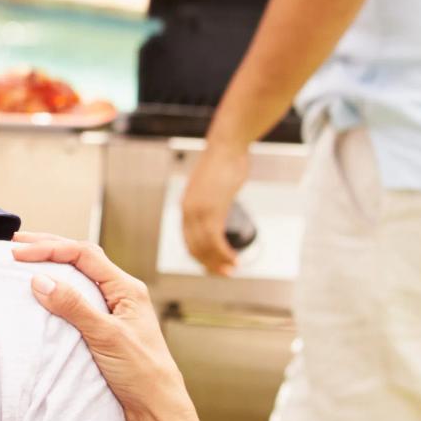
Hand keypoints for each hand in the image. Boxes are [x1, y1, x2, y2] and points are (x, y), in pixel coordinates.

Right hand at [10, 232, 187, 416]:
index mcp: (127, 288)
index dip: (50, 249)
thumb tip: (40, 279)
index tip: (19, 254)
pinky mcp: (105, 325)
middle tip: (16, 244)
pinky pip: (79, 295)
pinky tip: (44, 289)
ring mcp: (114, 308)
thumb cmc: (141, 373)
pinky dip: (58, 286)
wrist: (155, 407)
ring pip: (80, 274)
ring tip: (25, 258)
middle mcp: (121, 293)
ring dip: (53, 263)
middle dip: (49, 247)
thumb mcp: (106, 337)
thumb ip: (74, 307)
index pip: (84, 254)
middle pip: (82, 258)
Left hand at [179, 142, 250, 275]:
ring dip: (219, 262)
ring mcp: (199, 211)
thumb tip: (219, 212)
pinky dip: (224, 253)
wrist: (226, 148)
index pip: (188, 241)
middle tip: (224, 273)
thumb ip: (211, 202)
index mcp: (185, 208)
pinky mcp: (212, 209)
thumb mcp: (211, 188)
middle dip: (209, 264)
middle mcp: (188, 212)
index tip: (214, 266)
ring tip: (232, 269)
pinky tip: (234, 259)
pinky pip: (215, 239)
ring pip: (205, 247)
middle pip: (194, 248)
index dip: (201, 257)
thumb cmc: (223, 165)